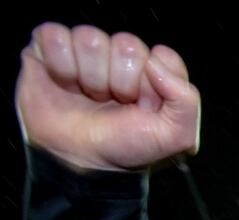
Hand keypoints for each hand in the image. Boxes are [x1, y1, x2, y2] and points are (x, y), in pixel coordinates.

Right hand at [15, 23, 199, 170]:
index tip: (144, 107)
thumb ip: (187, 100)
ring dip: (89, 76)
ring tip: (88, 97)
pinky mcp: (48, 50)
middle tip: (113, 103)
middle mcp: (121, 58)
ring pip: (90, 38)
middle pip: (126, 44)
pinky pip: (55, 35)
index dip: (152, 84)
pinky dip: (59, 64)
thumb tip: (156, 60)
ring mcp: (85, 52)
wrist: (80, 163)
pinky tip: (64, 84)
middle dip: (120, 82)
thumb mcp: (175, 136)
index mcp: (153, 72)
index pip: (162, 55)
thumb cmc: (125, 147)